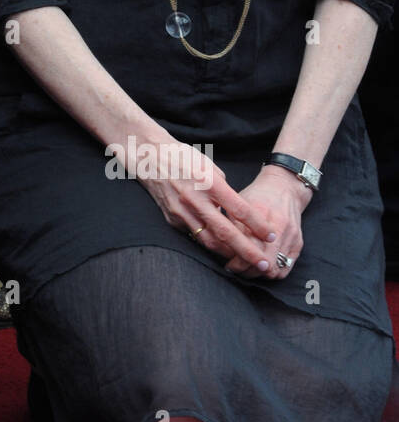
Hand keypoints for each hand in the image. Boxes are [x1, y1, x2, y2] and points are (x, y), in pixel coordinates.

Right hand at [135, 141, 276, 270]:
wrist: (149, 157)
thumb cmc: (183, 158)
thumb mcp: (210, 167)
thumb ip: (224, 190)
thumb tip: (239, 211)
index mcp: (208, 182)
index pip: (239, 209)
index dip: (258, 225)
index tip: (272, 236)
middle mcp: (194, 199)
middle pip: (225, 232)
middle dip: (247, 251)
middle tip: (264, 264)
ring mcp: (181, 212)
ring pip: (209, 241)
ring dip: (229, 254)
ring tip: (245, 262)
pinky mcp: (172, 219)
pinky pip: (194, 235)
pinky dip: (210, 243)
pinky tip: (222, 249)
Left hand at [222, 165, 310, 280]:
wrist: (284, 188)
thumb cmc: (257, 196)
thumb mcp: (238, 203)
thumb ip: (230, 223)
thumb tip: (218, 246)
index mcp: (260, 214)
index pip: (249, 248)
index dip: (237, 262)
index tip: (228, 264)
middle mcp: (278, 227)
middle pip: (263, 263)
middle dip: (246, 271)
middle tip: (234, 268)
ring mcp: (291, 236)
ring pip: (275, 270)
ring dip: (259, 274)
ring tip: (247, 269)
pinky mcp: (298, 243)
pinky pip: (286, 268)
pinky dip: (273, 272)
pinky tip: (261, 268)